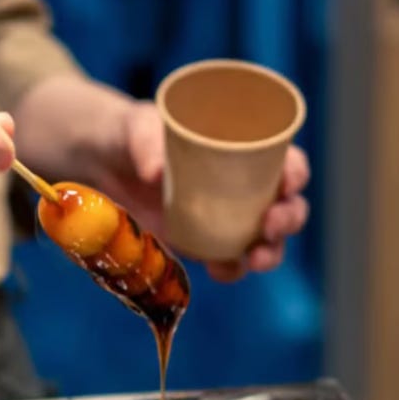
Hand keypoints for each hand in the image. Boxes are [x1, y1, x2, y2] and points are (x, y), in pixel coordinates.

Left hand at [98, 101, 310, 281]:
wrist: (103, 160)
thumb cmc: (132, 133)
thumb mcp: (138, 128)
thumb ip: (148, 145)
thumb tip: (155, 173)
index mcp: (244, 151)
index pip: (287, 163)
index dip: (296, 175)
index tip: (288, 183)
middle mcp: (243, 187)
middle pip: (286, 207)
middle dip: (289, 220)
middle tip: (271, 224)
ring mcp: (224, 219)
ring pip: (264, 241)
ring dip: (269, 253)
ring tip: (255, 258)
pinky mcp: (198, 242)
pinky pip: (225, 261)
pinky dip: (229, 269)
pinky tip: (221, 270)